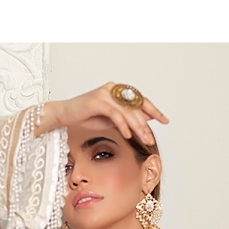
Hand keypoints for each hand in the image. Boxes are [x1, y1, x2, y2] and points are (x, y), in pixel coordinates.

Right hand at [37, 82, 168, 144]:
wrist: (64, 114)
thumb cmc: (86, 116)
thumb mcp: (111, 119)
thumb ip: (126, 118)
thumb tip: (145, 120)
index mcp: (118, 91)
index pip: (140, 100)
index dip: (154, 110)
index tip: (164, 120)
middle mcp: (113, 89)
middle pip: (135, 106)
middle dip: (145, 124)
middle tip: (150, 138)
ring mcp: (105, 93)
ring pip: (127, 111)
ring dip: (136, 127)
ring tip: (143, 139)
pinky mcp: (97, 100)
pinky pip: (115, 114)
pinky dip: (123, 125)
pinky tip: (127, 135)